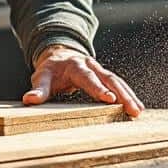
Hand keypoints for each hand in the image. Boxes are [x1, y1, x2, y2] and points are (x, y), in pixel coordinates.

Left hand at [23, 45, 143, 116]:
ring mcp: (100, 71)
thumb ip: (39, 89)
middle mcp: (91, 66)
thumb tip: (29, 99)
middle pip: (110, 79)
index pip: (88, 78)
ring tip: (138, 111)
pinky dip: (128, 96)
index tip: (109, 99)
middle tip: (133, 109)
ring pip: (118, 82)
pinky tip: (136, 108)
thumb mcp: (41, 77)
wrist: (60, 56)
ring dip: (129, 96)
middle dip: (122, 94)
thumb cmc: (51, 70)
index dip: (98, 88)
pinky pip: (119, 86)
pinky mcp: (105, 77)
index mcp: (76, 66)